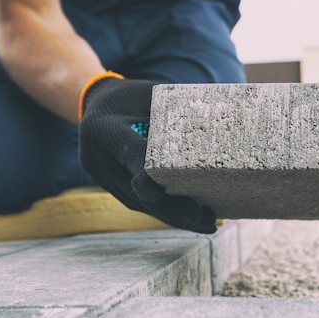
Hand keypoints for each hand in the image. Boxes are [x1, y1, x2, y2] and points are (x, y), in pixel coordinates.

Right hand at [78, 75, 216, 233]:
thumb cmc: (133, 96)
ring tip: (208, 223)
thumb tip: (223, 119)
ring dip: (173, 217)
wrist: (95, 106)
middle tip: (200, 216)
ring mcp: (104, 178)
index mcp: (106, 129)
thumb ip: (177, 111)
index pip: (130, 155)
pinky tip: (193, 221)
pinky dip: (166, 213)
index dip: (148, 175)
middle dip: (169, 207)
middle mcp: (100, 159)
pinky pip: (140, 204)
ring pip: (140, 204)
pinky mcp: (114, 188)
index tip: (166, 191)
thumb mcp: (152, 94)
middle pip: (136, 191)